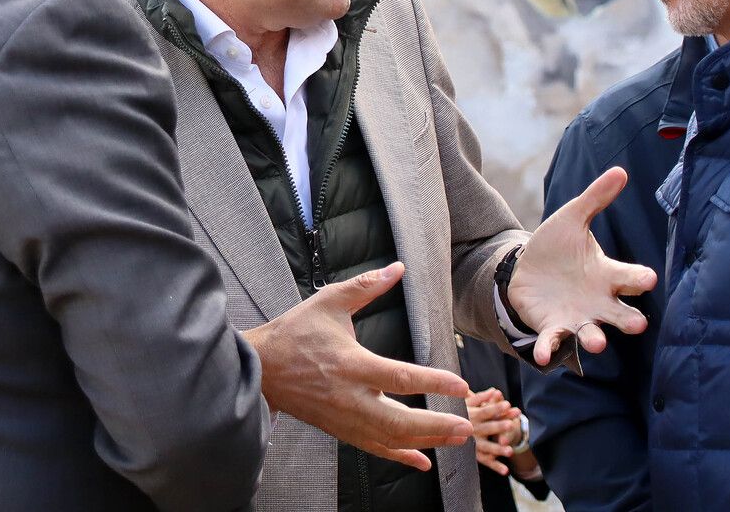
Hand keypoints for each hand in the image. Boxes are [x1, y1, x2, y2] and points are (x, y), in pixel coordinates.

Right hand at [243, 262, 472, 470]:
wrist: (261, 368)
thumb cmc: (295, 333)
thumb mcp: (329, 302)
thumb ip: (366, 286)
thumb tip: (397, 268)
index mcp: (351, 364)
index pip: (401, 378)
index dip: (434, 383)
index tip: (462, 386)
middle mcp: (350, 398)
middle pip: (400, 421)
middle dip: (437, 426)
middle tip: (468, 425)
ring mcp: (344, 419)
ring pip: (391, 439)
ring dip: (427, 441)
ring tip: (457, 439)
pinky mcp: (340, 430)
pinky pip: (374, 448)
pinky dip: (400, 457)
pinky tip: (423, 461)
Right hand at [465, 387, 519, 474]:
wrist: (441, 430)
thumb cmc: (457, 413)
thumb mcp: (466, 403)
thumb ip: (480, 397)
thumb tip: (494, 391)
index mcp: (471, 415)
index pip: (486, 411)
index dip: (496, 408)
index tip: (507, 404)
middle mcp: (472, 430)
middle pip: (487, 428)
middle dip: (499, 426)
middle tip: (510, 425)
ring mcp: (472, 443)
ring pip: (486, 447)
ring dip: (498, 449)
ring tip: (510, 451)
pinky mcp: (473, 455)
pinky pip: (485, 462)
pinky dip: (495, 466)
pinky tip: (505, 470)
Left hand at [507, 166, 657, 365]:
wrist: (526, 268)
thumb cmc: (558, 246)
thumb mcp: (572, 218)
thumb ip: (596, 199)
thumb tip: (620, 171)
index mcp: (606, 274)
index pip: (629, 278)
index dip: (639, 279)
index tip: (650, 279)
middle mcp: (598, 301)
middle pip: (619, 314)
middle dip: (628, 320)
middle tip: (638, 324)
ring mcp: (577, 317)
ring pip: (591, 333)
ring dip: (594, 339)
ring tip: (598, 343)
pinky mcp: (552, 327)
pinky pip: (553, 341)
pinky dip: (549, 350)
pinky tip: (542, 357)